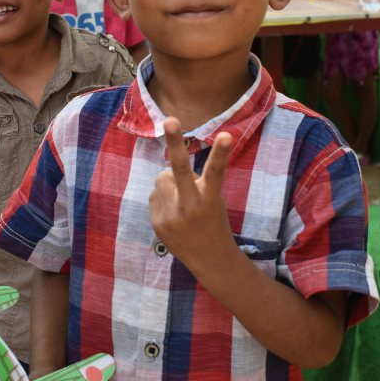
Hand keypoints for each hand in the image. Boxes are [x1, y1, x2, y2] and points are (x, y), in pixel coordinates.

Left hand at [149, 117, 236, 273]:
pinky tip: (174, 215)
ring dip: (169, 184)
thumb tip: (166, 171)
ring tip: (182, 202)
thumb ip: (193, 183)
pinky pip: (154, 195)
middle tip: (171, 119)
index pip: (215, 171)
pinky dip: (163, 199)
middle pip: (180, 169)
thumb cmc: (214, 222)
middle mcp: (190, 206)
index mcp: (210, 199)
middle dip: (175, 143)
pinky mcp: (157, 223)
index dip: (220, 152)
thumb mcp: (213, 201)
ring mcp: (171, 216)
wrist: (209, 261)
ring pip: (162, 178)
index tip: (225, 134)